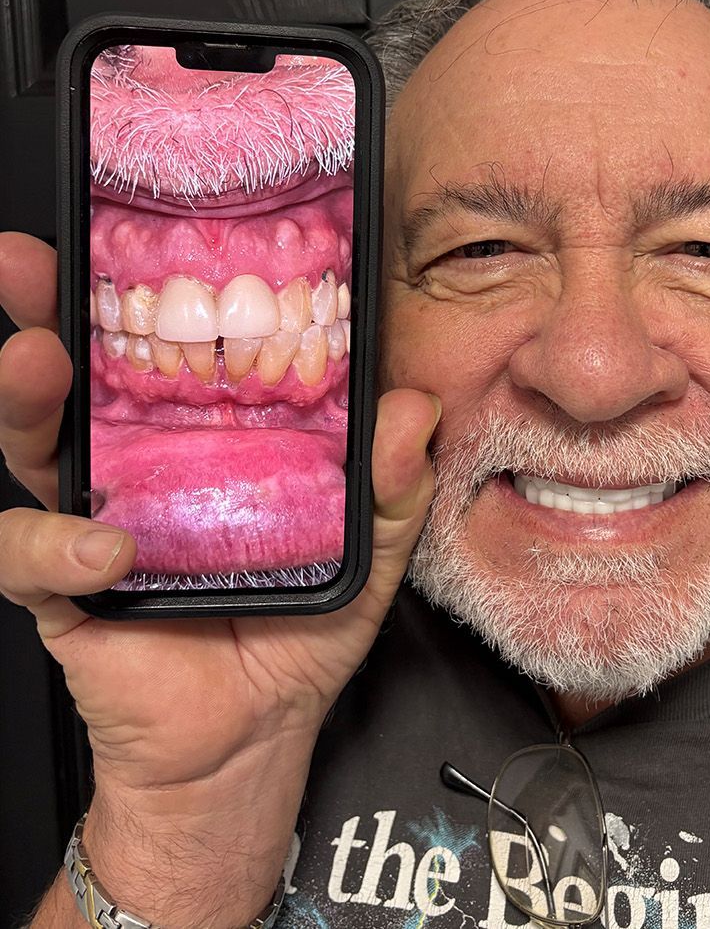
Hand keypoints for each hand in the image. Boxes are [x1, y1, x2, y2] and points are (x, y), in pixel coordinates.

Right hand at [0, 231, 439, 794]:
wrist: (247, 738)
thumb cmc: (297, 632)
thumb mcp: (365, 551)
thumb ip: (391, 485)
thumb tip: (413, 406)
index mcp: (201, 437)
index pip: (163, 347)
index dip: (142, 289)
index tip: (133, 227)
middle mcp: (135, 462)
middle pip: (75, 371)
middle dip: (41, 308)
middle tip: (30, 263)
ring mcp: (90, 517)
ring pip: (31, 442)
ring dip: (24, 396)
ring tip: (36, 361)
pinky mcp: (62, 588)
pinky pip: (29, 556)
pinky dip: (58, 545)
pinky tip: (106, 548)